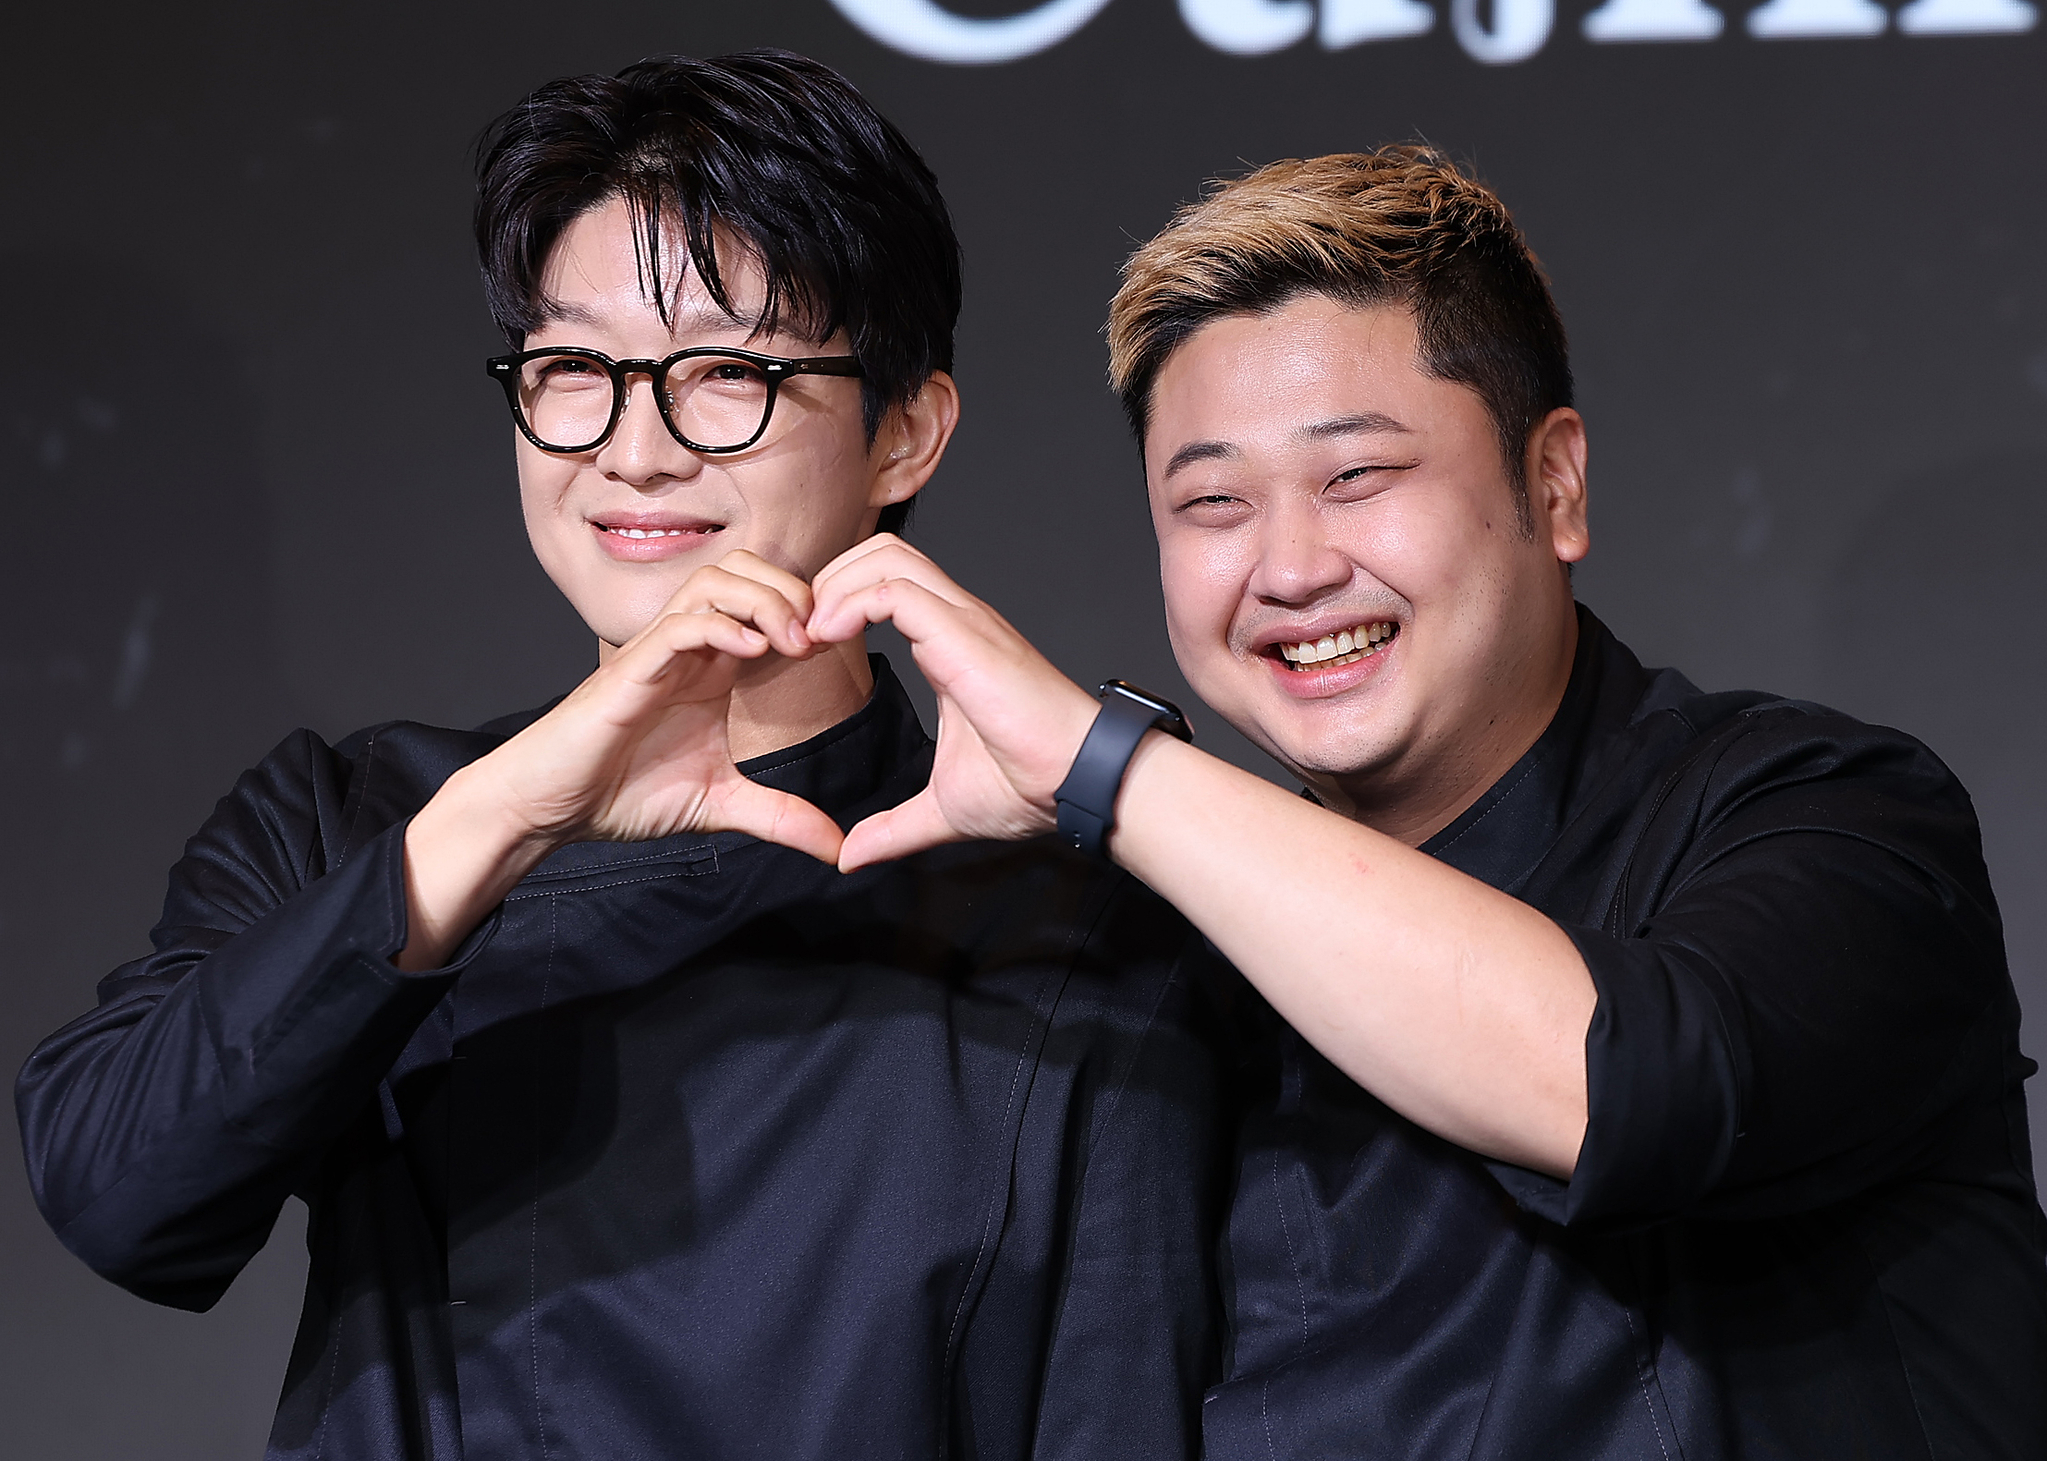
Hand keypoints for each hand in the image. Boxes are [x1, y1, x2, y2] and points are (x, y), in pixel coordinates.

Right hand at [398, 552, 842, 968]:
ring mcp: (657, 653)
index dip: (810, 613)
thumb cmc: (622, 794)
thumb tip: (839, 849)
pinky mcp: (629, 672)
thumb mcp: (721, 806)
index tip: (839, 648)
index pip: (768, 604)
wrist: (549, 809)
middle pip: (746, 572)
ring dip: (762, 600)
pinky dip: (719, 626)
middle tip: (820, 637)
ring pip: (713, 583)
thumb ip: (781, 817)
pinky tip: (750, 652)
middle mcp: (688, 648)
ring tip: (792, 642)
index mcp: (713, 667)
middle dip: (792, 592)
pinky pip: (679, 625)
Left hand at [806, 535, 1100, 870]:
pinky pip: (893, 590)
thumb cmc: (1030, 786)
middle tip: (799, 638)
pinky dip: (850, 605)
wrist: (1077, 784)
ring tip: (810, 638)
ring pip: (885, 558)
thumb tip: (849, 857)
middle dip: (828, 583)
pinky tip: (828, 640)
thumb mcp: (942, 809)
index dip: (836, 606)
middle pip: (880, 553)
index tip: (806, 655)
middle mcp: (957, 620)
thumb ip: (892, 827)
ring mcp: (963, 620)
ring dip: (834, 588)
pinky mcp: (964, 633)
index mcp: (950, 645)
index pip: (885, 586)